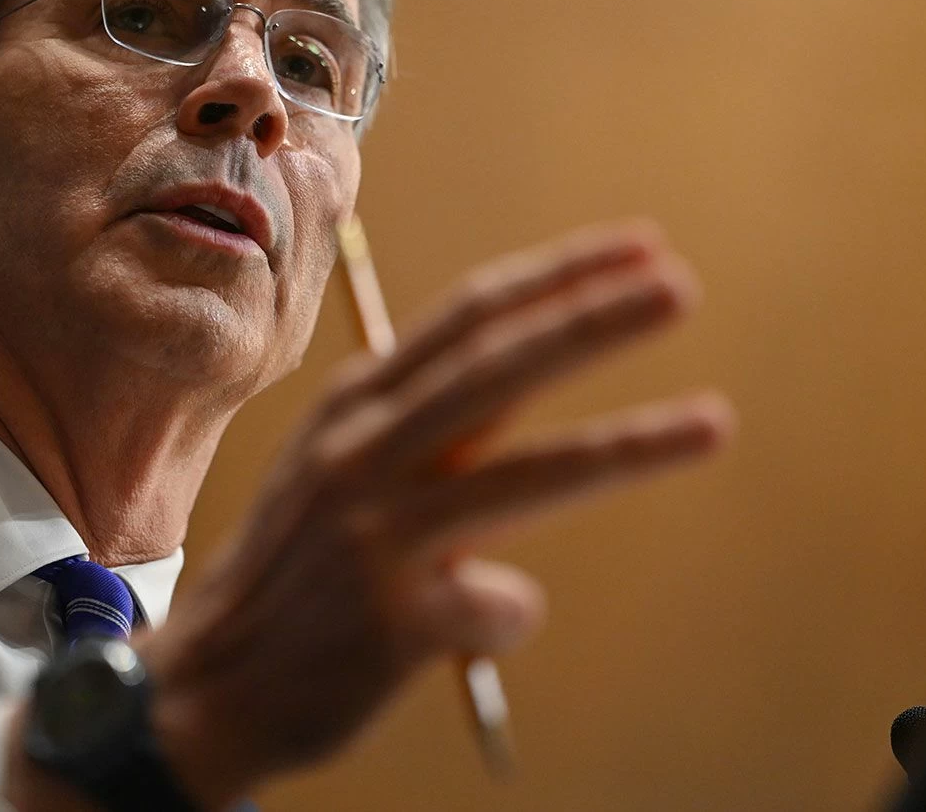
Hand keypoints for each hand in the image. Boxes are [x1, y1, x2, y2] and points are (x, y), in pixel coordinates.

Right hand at [139, 221, 730, 807]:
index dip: (558, 277)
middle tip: (680, 286)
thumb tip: (536, 381)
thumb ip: (429, 422)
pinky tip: (473, 622)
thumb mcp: (344, 464)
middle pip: (498, 368)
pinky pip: (493, 607)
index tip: (637, 247)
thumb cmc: (299, 563)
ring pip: (522, 477)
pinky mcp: (388, 617)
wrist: (211, 679)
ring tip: (714, 421)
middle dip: (594, 321)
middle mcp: (361, 453)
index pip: (470, 318)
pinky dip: (502, 614)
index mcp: (355, 404)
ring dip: (627, 446)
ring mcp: (373, 533)